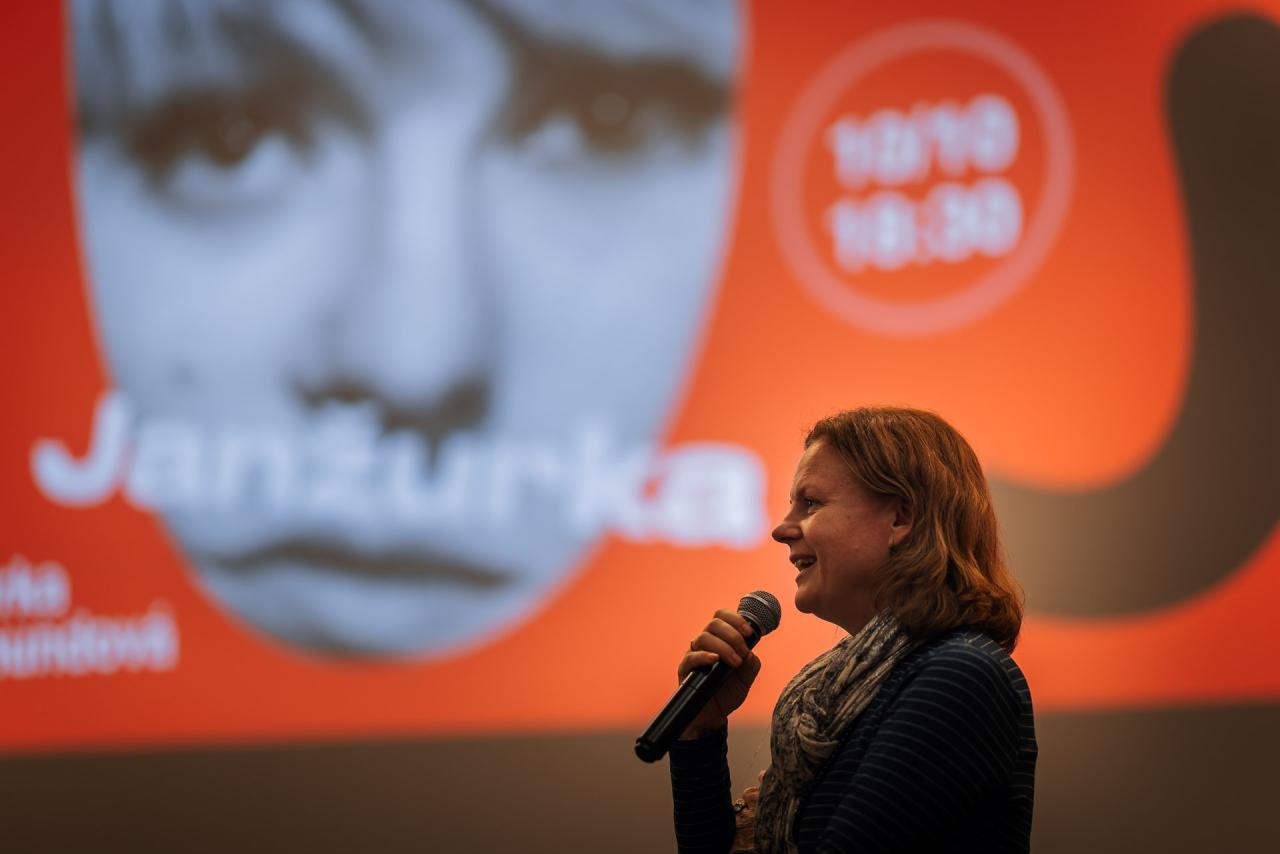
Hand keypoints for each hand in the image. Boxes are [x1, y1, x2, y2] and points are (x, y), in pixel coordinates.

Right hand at [676, 608, 761, 739]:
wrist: (713, 716)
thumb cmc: (727, 693)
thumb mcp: (746, 679)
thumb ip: (751, 665)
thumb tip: (752, 654)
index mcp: (719, 640)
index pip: (722, 617)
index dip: (736, 619)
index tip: (750, 632)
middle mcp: (705, 643)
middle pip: (714, 623)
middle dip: (733, 634)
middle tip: (743, 652)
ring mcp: (694, 655)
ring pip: (704, 637)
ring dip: (724, 647)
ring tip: (735, 662)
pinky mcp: (685, 670)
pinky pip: (691, 657)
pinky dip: (705, 655)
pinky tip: (716, 660)